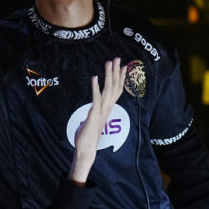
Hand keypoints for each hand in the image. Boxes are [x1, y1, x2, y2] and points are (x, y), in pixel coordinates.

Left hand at [70, 57, 124, 184]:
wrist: (86, 150)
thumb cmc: (87, 137)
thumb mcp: (91, 121)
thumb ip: (93, 114)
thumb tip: (91, 112)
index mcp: (107, 109)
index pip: (117, 90)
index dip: (120, 78)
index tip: (122, 66)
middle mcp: (107, 109)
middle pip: (115, 87)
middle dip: (116, 72)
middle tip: (118, 58)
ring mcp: (102, 111)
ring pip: (108, 90)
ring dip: (108, 75)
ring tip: (108, 62)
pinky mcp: (94, 114)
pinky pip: (96, 98)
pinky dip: (95, 87)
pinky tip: (94, 78)